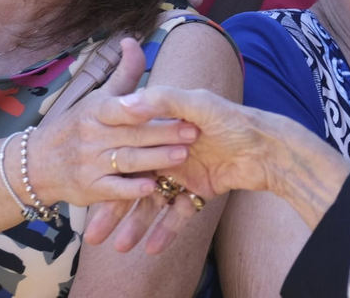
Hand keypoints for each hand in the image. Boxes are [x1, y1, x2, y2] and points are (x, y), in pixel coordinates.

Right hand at [25, 38, 200, 209]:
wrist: (37, 165)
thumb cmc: (77, 126)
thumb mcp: (97, 98)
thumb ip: (124, 73)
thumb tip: (132, 39)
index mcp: (96, 111)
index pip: (120, 107)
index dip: (143, 106)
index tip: (171, 103)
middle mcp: (92, 136)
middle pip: (133, 134)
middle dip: (164, 133)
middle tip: (195, 131)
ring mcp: (90, 164)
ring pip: (127, 161)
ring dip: (155, 159)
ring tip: (183, 155)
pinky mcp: (90, 189)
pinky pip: (113, 190)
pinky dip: (131, 189)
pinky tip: (152, 187)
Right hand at [82, 87, 306, 254]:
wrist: (269, 147)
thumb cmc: (232, 119)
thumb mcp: (197, 103)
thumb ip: (162, 101)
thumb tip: (126, 103)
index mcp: (163, 130)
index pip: (125, 151)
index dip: (103, 168)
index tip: (80, 189)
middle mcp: (168, 153)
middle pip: (133, 184)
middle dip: (112, 210)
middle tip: (92, 235)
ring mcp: (183, 175)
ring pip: (153, 205)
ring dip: (136, 226)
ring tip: (120, 248)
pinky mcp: (200, 193)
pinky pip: (178, 215)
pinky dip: (165, 232)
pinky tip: (150, 248)